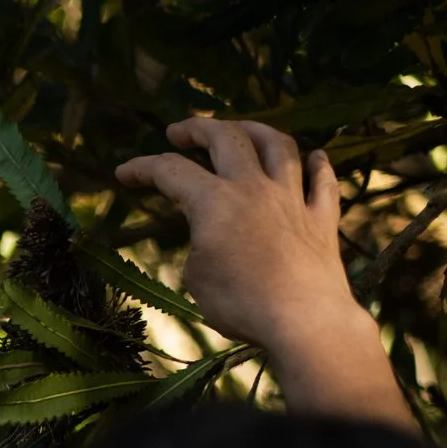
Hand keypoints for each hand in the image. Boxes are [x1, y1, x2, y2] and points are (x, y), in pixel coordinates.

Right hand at [113, 117, 409, 426]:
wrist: (303, 319)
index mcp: (214, 202)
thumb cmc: (240, 303)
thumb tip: (211, 238)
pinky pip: (323, 182)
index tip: (123, 172)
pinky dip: (318, 165)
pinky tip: (315, 156)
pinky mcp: (322, 219)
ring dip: (256, 130)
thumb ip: (199, 245)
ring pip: (278, 146)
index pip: (171, 172)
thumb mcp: (196, 277)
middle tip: (179, 131)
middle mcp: (254, 188)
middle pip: (227, 139)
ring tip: (241, 129)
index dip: (143, 168)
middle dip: (198, 129)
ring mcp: (293, 199)